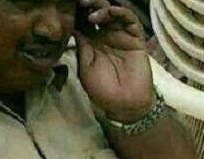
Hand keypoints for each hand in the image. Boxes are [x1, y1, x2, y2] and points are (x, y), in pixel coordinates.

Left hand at [75, 0, 154, 121]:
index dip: (77, 14)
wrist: (124, 104)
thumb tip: (73, 26)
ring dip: (101, 8)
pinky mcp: (135, 38)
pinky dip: (119, 12)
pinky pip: (129, 19)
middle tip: (80, 3)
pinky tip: (108, 13)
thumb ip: (81, 47)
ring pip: (112, 12)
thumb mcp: (86, 69)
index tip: (68, 8)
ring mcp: (120, 36)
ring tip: (92, 15)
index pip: (82, 23)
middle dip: (88, 6)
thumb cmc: (103, 91)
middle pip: (96, 13)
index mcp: (91, 44)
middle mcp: (105, 37)